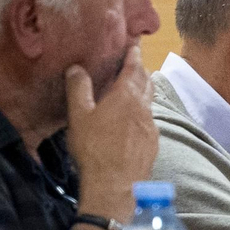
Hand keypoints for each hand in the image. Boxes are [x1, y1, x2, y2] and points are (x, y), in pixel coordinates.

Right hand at [66, 44, 156, 224]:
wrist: (115, 186)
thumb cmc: (94, 148)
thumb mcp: (79, 115)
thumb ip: (79, 88)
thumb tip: (77, 68)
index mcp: (127, 96)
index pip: (134, 68)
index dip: (134, 54)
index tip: (134, 44)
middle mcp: (144, 108)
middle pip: (146, 83)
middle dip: (140, 71)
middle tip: (134, 63)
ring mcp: (151, 127)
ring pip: (150, 102)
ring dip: (143, 91)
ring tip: (134, 88)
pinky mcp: (152, 144)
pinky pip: (149, 120)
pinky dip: (143, 112)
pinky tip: (135, 119)